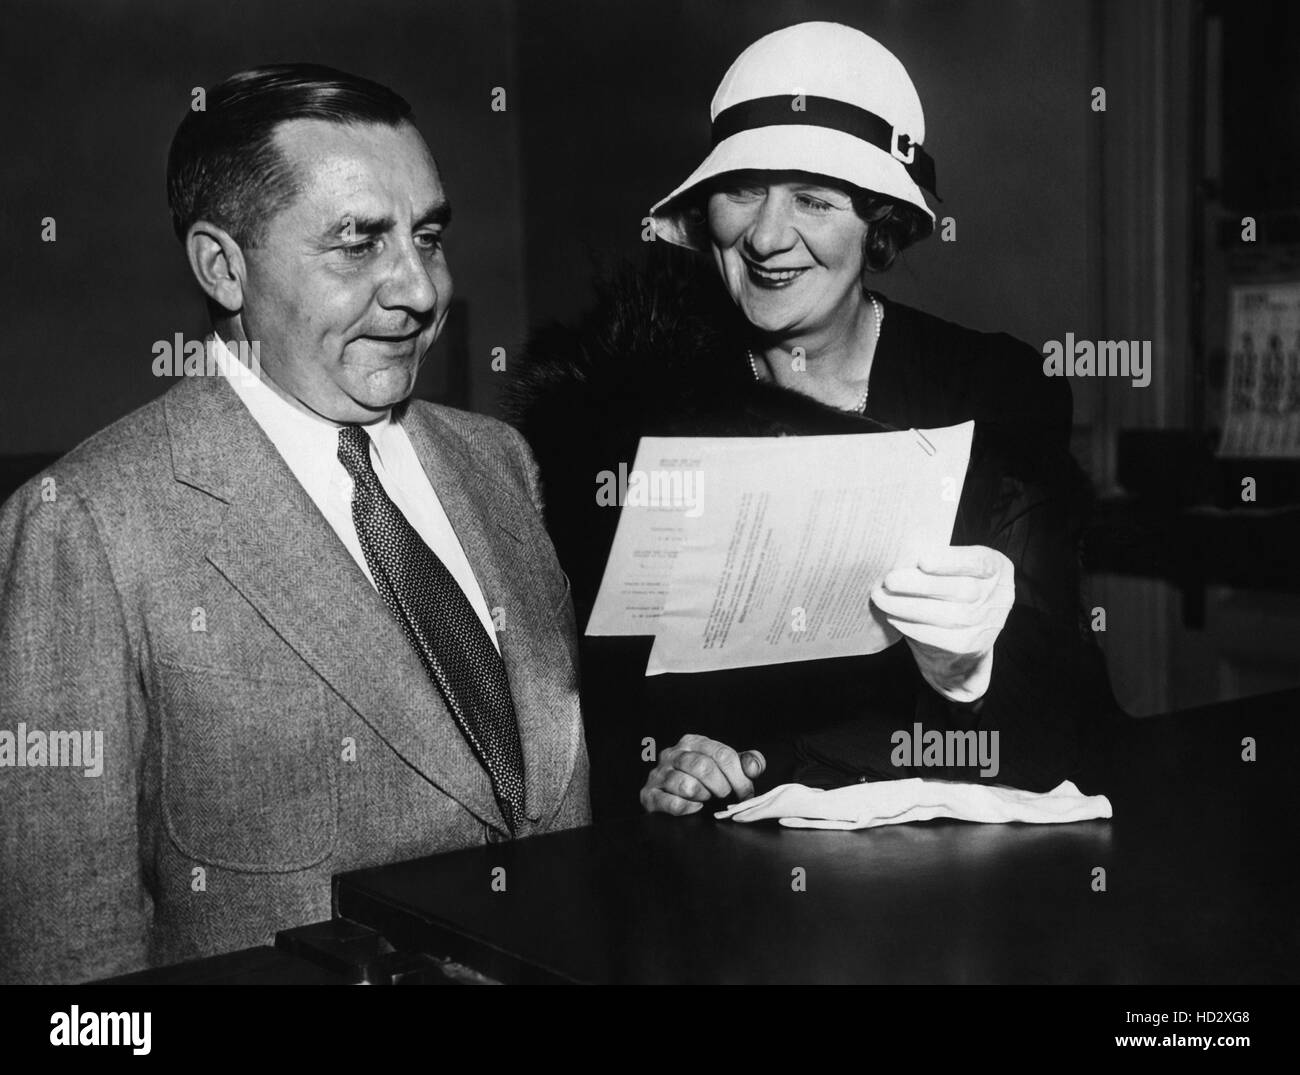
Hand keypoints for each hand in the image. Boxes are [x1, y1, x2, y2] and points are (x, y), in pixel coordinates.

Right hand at [640, 735, 766, 815]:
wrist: (668, 794)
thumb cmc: (702, 779)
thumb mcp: (726, 766)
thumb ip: (746, 762)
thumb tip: (754, 767)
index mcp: (692, 742)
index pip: (722, 754)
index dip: (739, 776)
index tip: (746, 792)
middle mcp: (672, 754)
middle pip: (704, 768)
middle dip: (722, 787)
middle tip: (726, 796)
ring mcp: (658, 774)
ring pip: (687, 786)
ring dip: (704, 796)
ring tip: (707, 798)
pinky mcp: (649, 795)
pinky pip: (673, 803)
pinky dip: (688, 808)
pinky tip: (695, 807)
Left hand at [871, 545, 1014, 704]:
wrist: (961, 636)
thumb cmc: (949, 586)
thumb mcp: (953, 567)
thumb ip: (935, 560)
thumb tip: (901, 555)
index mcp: (996, 568)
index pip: (979, 562)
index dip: (951, 562)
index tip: (922, 560)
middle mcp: (999, 596)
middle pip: (962, 590)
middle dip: (921, 585)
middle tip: (889, 580)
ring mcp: (987, 623)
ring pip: (948, 616)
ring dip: (909, 607)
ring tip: (882, 598)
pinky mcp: (970, 646)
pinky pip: (939, 637)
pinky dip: (912, 627)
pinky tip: (893, 617)